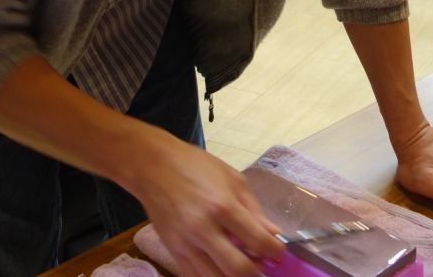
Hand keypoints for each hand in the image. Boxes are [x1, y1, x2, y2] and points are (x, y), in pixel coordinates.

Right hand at [126, 130, 283, 276]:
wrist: (153, 166)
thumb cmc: (195, 166)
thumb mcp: (233, 179)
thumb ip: (254, 210)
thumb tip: (273, 233)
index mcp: (221, 206)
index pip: (256, 240)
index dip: (274, 250)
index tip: (279, 251)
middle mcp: (202, 229)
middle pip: (238, 269)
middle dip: (257, 271)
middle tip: (264, 263)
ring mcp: (185, 244)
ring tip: (245, 265)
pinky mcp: (172, 252)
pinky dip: (215, 276)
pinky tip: (224, 266)